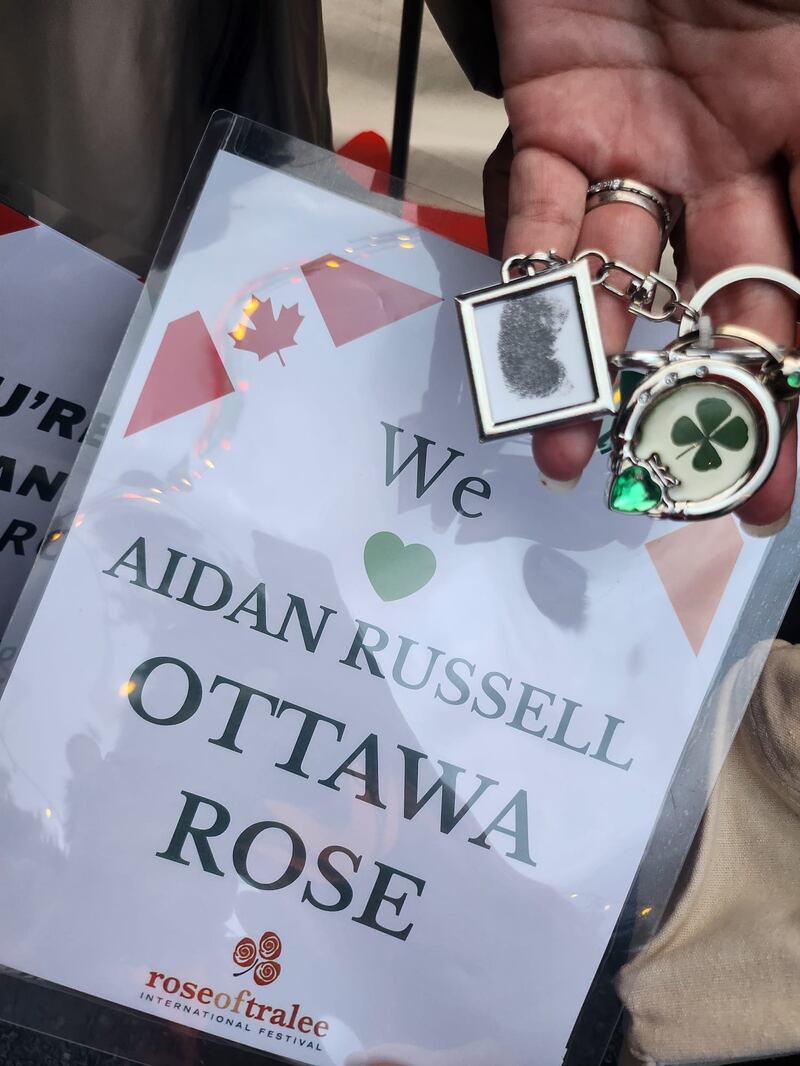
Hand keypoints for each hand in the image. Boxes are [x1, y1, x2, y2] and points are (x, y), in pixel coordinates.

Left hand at [489, 0, 799, 525]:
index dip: (787, 391)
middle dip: (697, 403)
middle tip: (670, 487)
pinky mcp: (552, 120)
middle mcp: (731, 155)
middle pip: (715, 305)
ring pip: (617, 280)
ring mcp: (639, 143)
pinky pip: (538, 213)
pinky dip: (529, 281)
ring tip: (568, 453)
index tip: (770, 488)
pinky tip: (522, 357)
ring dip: (590, 369)